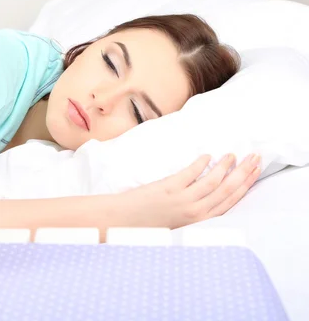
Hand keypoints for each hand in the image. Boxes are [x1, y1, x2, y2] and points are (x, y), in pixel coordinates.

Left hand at [115, 153, 261, 228]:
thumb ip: (192, 210)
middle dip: (244, 173)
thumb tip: (206, 192)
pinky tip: (208, 156)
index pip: (230, 202)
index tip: (255, 172)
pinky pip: (190, 173)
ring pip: (213, 181)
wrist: (122, 221)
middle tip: (255, 157)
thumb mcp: (176, 222)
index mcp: (199, 221)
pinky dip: (201, 164)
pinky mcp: (169, 188)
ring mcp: (182, 200)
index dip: (245, 186)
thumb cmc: (147, 223)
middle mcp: (194, 212)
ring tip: (233, 155)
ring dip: (225, 167)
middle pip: (227, 190)